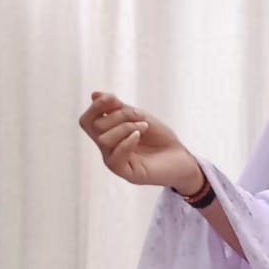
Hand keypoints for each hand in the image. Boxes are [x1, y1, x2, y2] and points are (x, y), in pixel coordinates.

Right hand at [79, 91, 200, 192]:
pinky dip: (126, 142)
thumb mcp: (138, 116)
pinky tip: (139, 136)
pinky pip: (115, 158)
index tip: (114, 98)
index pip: (87, 121)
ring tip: (144, 127)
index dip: (96, 106)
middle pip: (96, 127)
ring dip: (125, 127)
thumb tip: (94, 94)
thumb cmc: (160, 137)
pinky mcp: (127, 174)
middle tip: (141, 116)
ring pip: (104, 140)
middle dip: (119, 115)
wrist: (181, 157)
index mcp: (108, 134)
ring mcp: (116, 162)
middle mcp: (108, 149)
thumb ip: (117, 108)